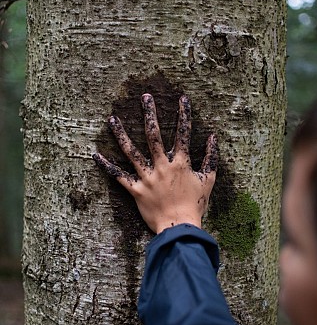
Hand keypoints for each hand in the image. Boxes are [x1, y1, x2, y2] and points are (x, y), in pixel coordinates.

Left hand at [93, 93, 217, 233]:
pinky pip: (118, 176)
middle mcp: (162, 166)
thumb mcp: (208, 180)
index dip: (184, 114)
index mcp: (180, 163)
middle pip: (154, 135)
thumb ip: (211, 158)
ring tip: (112, 119)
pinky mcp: (136, 190)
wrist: (180, 227)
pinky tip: (96, 154)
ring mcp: (147, 178)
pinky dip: (107, 166)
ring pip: (131, 151)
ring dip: (121, 134)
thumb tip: (213, 137)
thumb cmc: (195, 205)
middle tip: (145, 97)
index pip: (183, 133)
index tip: (182, 98)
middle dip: (150, 114)